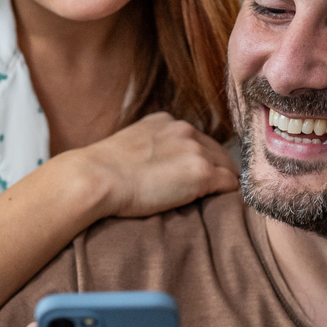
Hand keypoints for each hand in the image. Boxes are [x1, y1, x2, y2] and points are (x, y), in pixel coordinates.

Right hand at [66, 112, 238, 221]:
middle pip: (216, 150)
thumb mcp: (127, 145)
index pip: (194, 139)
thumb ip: (147, 148)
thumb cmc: (100, 171)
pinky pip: (230, 183)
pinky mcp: (202, 173)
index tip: (189, 176)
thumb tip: (151, 167)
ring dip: (222, 181)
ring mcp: (195, 150)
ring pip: (227, 166)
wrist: (96, 178)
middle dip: (214, 169)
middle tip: (207, 192)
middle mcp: (184, 129)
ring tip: (213, 200)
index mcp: (165, 121)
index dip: (195, 158)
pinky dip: (228, 194)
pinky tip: (220, 205)